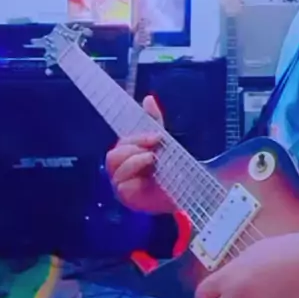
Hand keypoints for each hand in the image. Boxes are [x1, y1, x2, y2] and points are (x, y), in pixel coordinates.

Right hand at [105, 95, 173, 214]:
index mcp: (126, 153)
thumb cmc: (169, 167)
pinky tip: (149, 179)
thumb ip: (154, 121)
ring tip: (153, 160)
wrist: (184, 190)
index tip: (156, 135)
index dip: (135, 137)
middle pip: (114, 154)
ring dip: (136, 161)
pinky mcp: (127, 199)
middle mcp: (119, 169)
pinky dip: (136, 181)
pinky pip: (123, 187)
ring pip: (117, 169)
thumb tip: (148, 98)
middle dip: (135, 146)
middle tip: (156, 145)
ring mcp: (121, 184)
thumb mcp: (163, 141)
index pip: (122, 141)